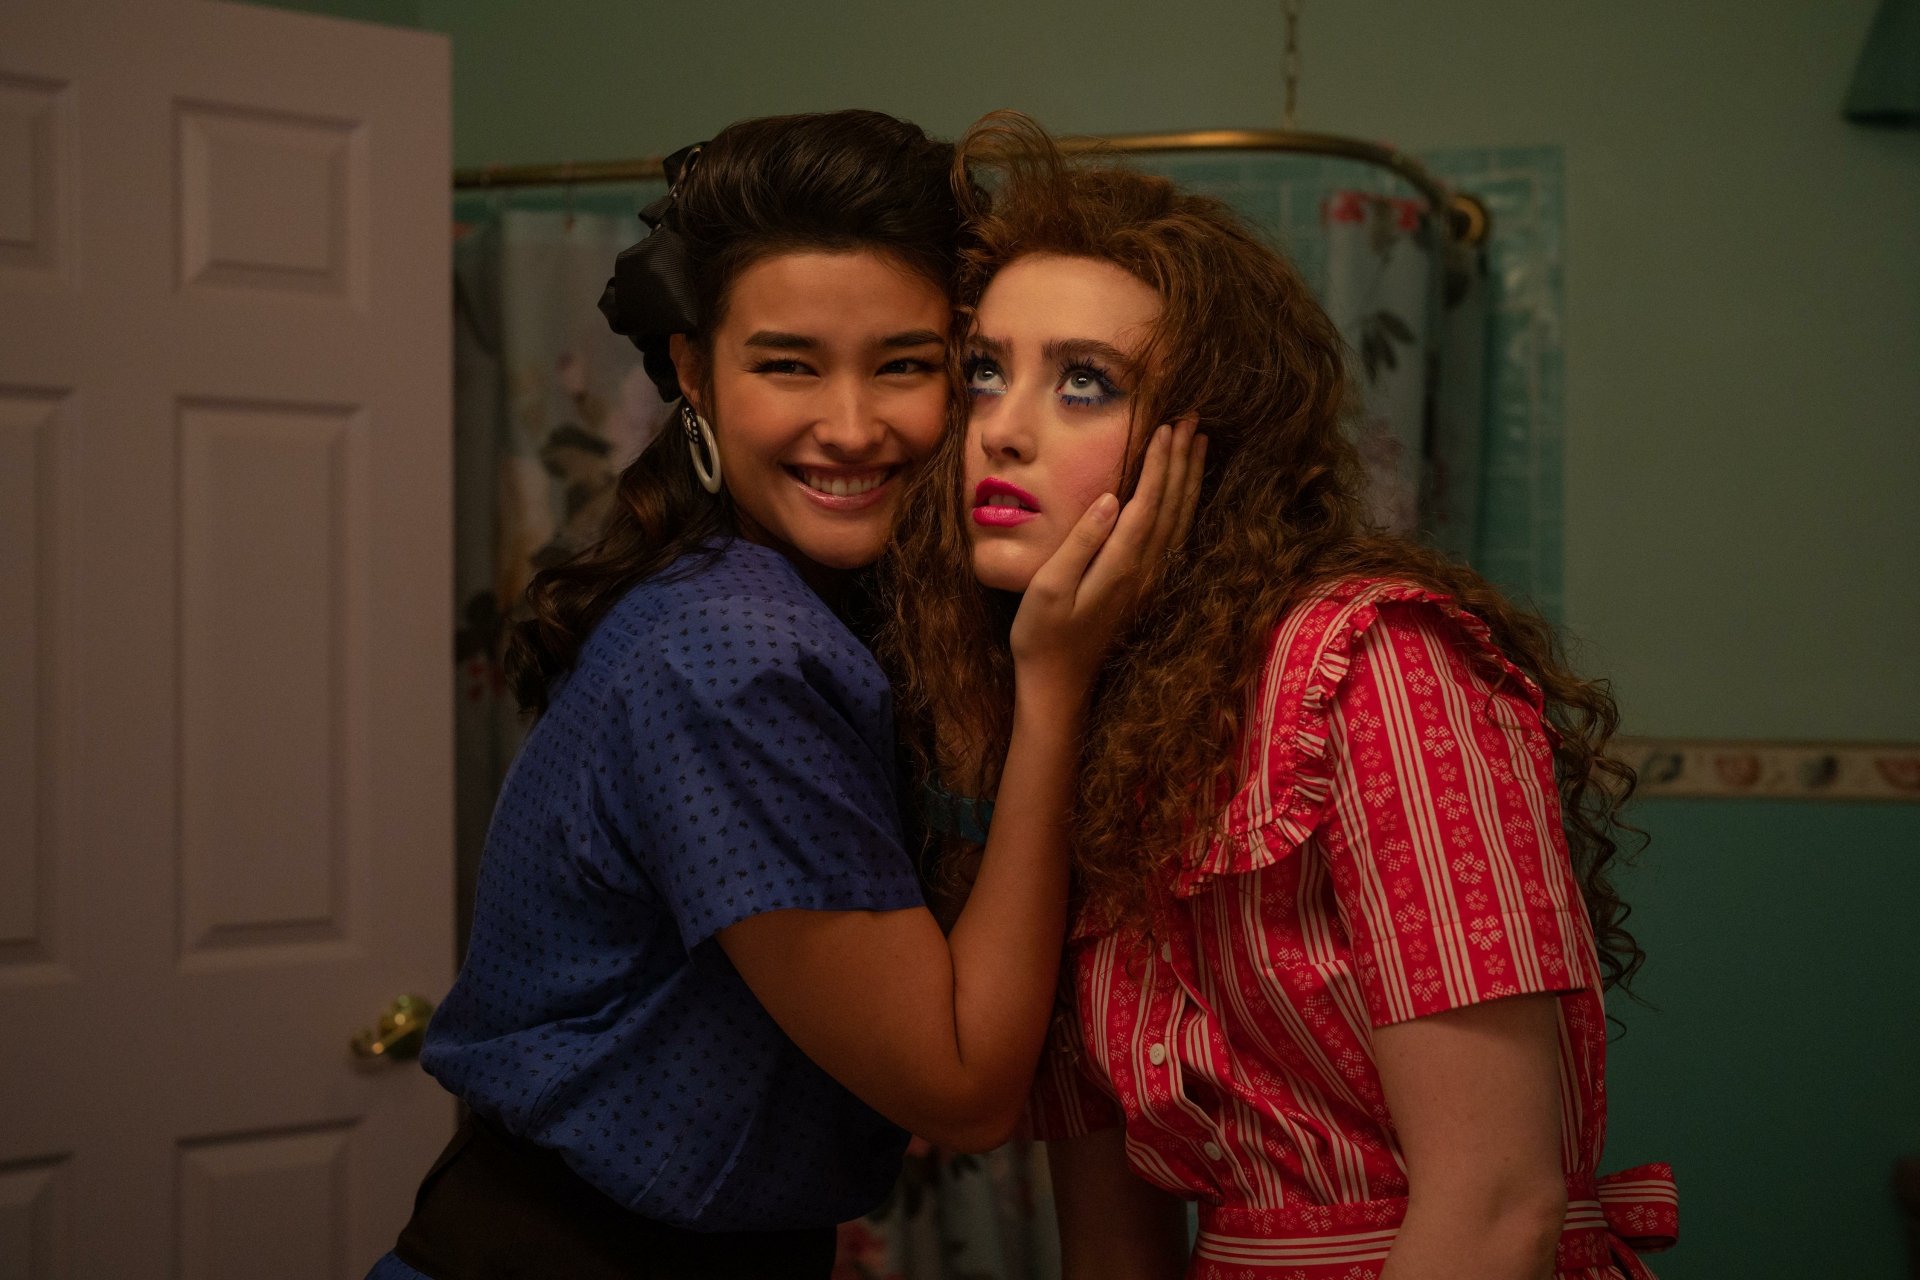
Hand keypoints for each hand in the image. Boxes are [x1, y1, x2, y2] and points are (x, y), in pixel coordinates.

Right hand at [1009, 420, 1206, 700]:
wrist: (1058, 684)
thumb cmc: (1043, 635)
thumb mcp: (1050, 587)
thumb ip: (1082, 542)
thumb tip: (1111, 499)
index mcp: (1122, 566)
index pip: (1148, 504)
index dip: (1159, 464)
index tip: (1166, 426)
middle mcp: (1145, 571)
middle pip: (1171, 506)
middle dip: (1181, 460)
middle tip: (1190, 418)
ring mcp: (1149, 581)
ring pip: (1179, 520)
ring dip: (1189, 479)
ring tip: (1198, 443)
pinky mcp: (1145, 587)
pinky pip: (1174, 536)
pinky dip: (1184, 506)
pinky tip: (1185, 490)